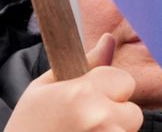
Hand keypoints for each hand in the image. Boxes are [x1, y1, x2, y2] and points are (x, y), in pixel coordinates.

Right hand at [4, 35, 140, 131]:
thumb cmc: (28, 126)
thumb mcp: (44, 90)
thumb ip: (83, 64)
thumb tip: (109, 38)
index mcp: (80, 92)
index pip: (124, 81)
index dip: (110, 91)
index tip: (90, 101)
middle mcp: (96, 116)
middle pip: (133, 110)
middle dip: (115, 115)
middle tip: (85, 122)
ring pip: (128, 130)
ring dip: (113, 131)